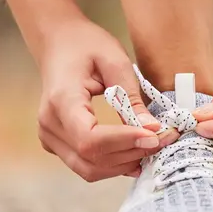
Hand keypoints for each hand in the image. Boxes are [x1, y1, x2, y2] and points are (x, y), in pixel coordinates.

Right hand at [36, 19, 176, 181]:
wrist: (58, 42)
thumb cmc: (85, 45)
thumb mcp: (115, 61)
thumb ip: (131, 97)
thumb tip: (151, 129)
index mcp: (61, 100)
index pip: (90, 138)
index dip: (124, 142)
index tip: (154, 135)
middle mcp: (49, 124)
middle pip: (91, 159)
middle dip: (131, 154)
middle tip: (163, 140)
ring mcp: (50, 137)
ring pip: (89, 169)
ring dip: (124, 163)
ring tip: (152, 145)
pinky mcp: (57, 144)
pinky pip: (86, 165)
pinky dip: (114, 164)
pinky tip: (135, 151)